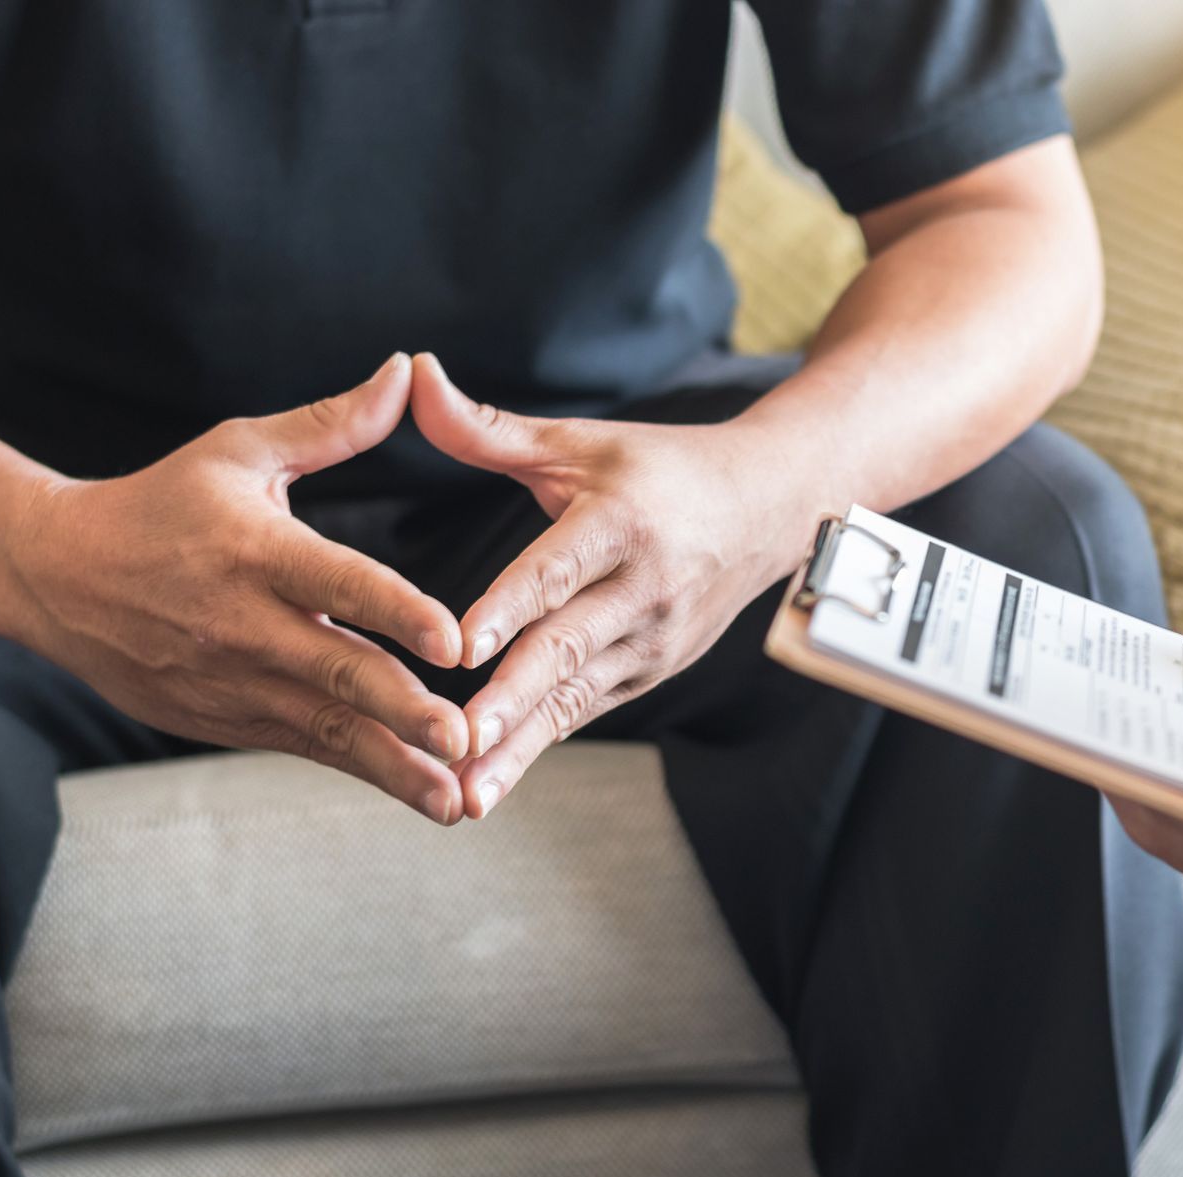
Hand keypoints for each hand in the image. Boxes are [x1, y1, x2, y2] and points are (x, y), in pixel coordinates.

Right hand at [4, 355, 470, 822]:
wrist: (54, 578)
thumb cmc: (162, 504)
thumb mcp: (239, 451)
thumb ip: (331, 424)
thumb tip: (403, 371)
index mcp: (254, 550)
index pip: (336, 581)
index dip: (396, 610)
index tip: (453, 639)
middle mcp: (245, 624)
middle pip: (336, 671)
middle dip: (403, 710)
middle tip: (463, 734)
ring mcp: (234, 682)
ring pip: (327, 729)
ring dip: (395, 766)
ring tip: (456, 797)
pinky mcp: (228, 721)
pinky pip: (306, 748)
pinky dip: (363, 771)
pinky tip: (420, 791)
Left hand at [409, 353, 810, 817]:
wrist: (768, 511)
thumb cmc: (658, 471)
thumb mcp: (581, 441)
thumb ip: (489, 427)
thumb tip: (415, 375)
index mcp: (623, 523)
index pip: (558, 569)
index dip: (510, 608)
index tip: (462, 646)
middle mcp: (644, 590)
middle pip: (566, 649)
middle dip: (511, 701)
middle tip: (458, 741)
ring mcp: (651, 641)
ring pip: (572, 699)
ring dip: (519, 748)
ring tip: (465, 794)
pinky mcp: (648, 674)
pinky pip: (583, 713)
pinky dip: (536, 749)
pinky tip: (488, 785)